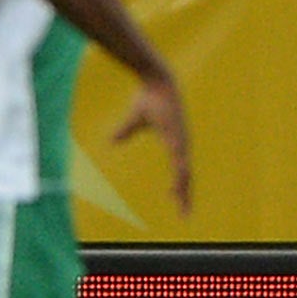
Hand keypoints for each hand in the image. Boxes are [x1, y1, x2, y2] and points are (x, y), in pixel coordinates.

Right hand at [113, 73, 191, 215]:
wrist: (157, 81)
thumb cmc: (149, 98)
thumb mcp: (134, 120)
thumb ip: (124, 132)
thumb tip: (111, 142)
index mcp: (175, 142)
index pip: (180, 169)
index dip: (179, 185)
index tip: (176, 200)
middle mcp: (181, 144)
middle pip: (185, 175)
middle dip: (185, 196)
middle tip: (185, 216)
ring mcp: (182, 141)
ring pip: (185, 172)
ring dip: (183, 191)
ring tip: (182, 207)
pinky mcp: (178, 137)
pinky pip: (180, 161)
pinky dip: (180, 177)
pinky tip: (178, 189)